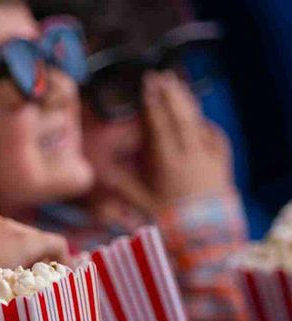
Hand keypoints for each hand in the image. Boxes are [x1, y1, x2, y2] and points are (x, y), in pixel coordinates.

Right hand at [99, 71, 237, 213]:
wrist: (211, 242)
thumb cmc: (174, 226)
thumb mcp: (144, 208)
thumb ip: (124, 187)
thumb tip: (100, 171)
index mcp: (169, 164)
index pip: (160, 125)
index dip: (152, 103)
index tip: (146, 84)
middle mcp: (192, 156)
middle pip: (181, 117)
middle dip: (170, 94)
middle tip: (161, 75)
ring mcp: (210, 161)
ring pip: (199, 124)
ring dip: (188, 103)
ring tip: (178, 86)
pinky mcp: (222, 169)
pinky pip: (217, 141)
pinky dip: (209, 127)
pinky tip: (203, 121)